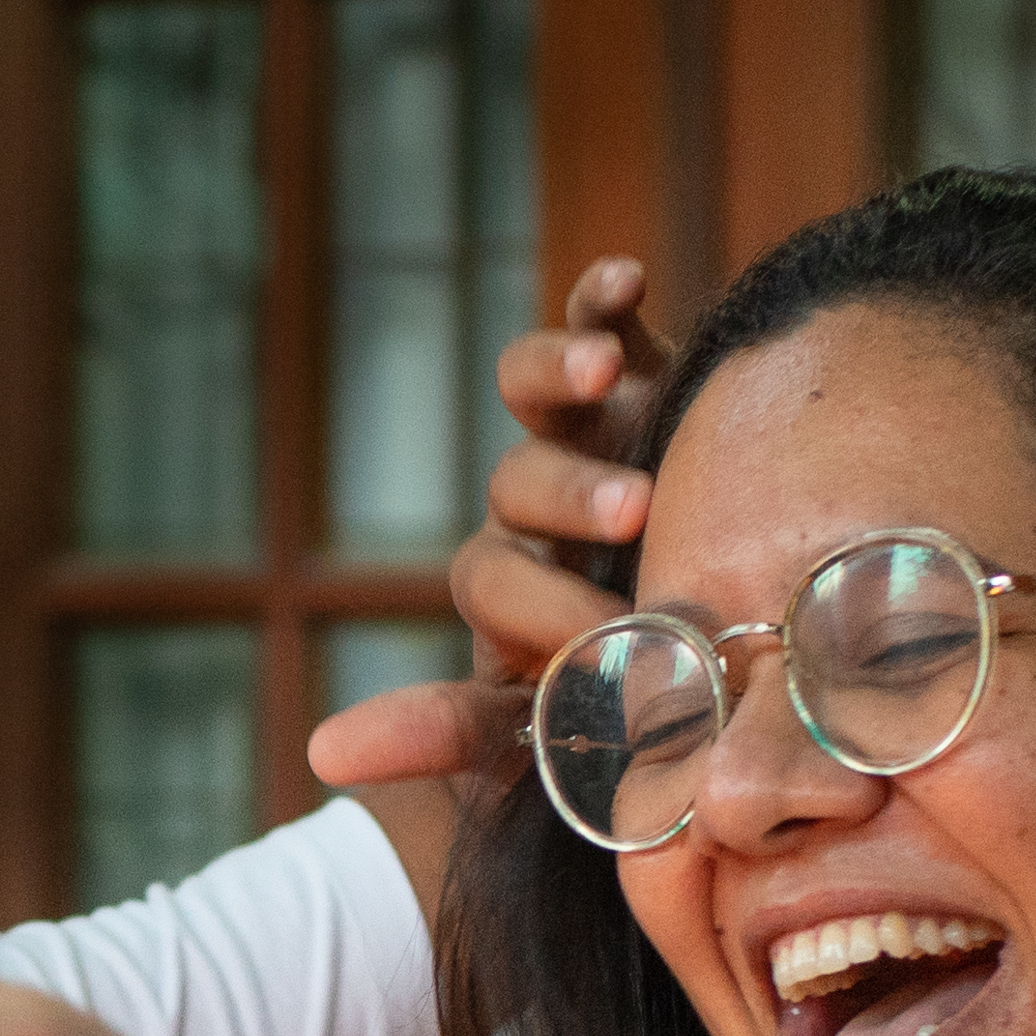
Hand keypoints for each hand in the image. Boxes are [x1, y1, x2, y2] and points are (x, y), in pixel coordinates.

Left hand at [307, 254, 667, 791]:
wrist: (715, 647)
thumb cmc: (627, 696)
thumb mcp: (534, 733)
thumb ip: (446, 732)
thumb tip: (321, 755)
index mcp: (511, 589)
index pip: (495, 579)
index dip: (540, 600)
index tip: (601, 632)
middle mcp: (537, 509)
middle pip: (519, 481)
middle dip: (571, 495)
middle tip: (636, 512)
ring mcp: (584, 440)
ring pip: (539, 394)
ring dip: (563, 376)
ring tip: (607, 376)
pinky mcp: (636, 379)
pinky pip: (602, 326)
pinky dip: (601, 300)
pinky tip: (620, 279)